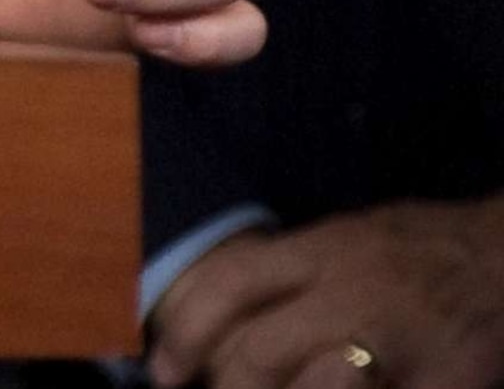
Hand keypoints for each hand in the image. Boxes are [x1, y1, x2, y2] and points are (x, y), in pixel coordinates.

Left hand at [148, 197, 503, 388]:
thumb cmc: (423, 249)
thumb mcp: (347, 237)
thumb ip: (290, 270)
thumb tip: (220, 306)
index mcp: (321, 251)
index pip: (228, 284)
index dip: (184, 331)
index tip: (164, 370)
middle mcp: (351, 293)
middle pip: (258, 350)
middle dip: (225, 386)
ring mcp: (399, 341)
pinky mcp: (446, 380)